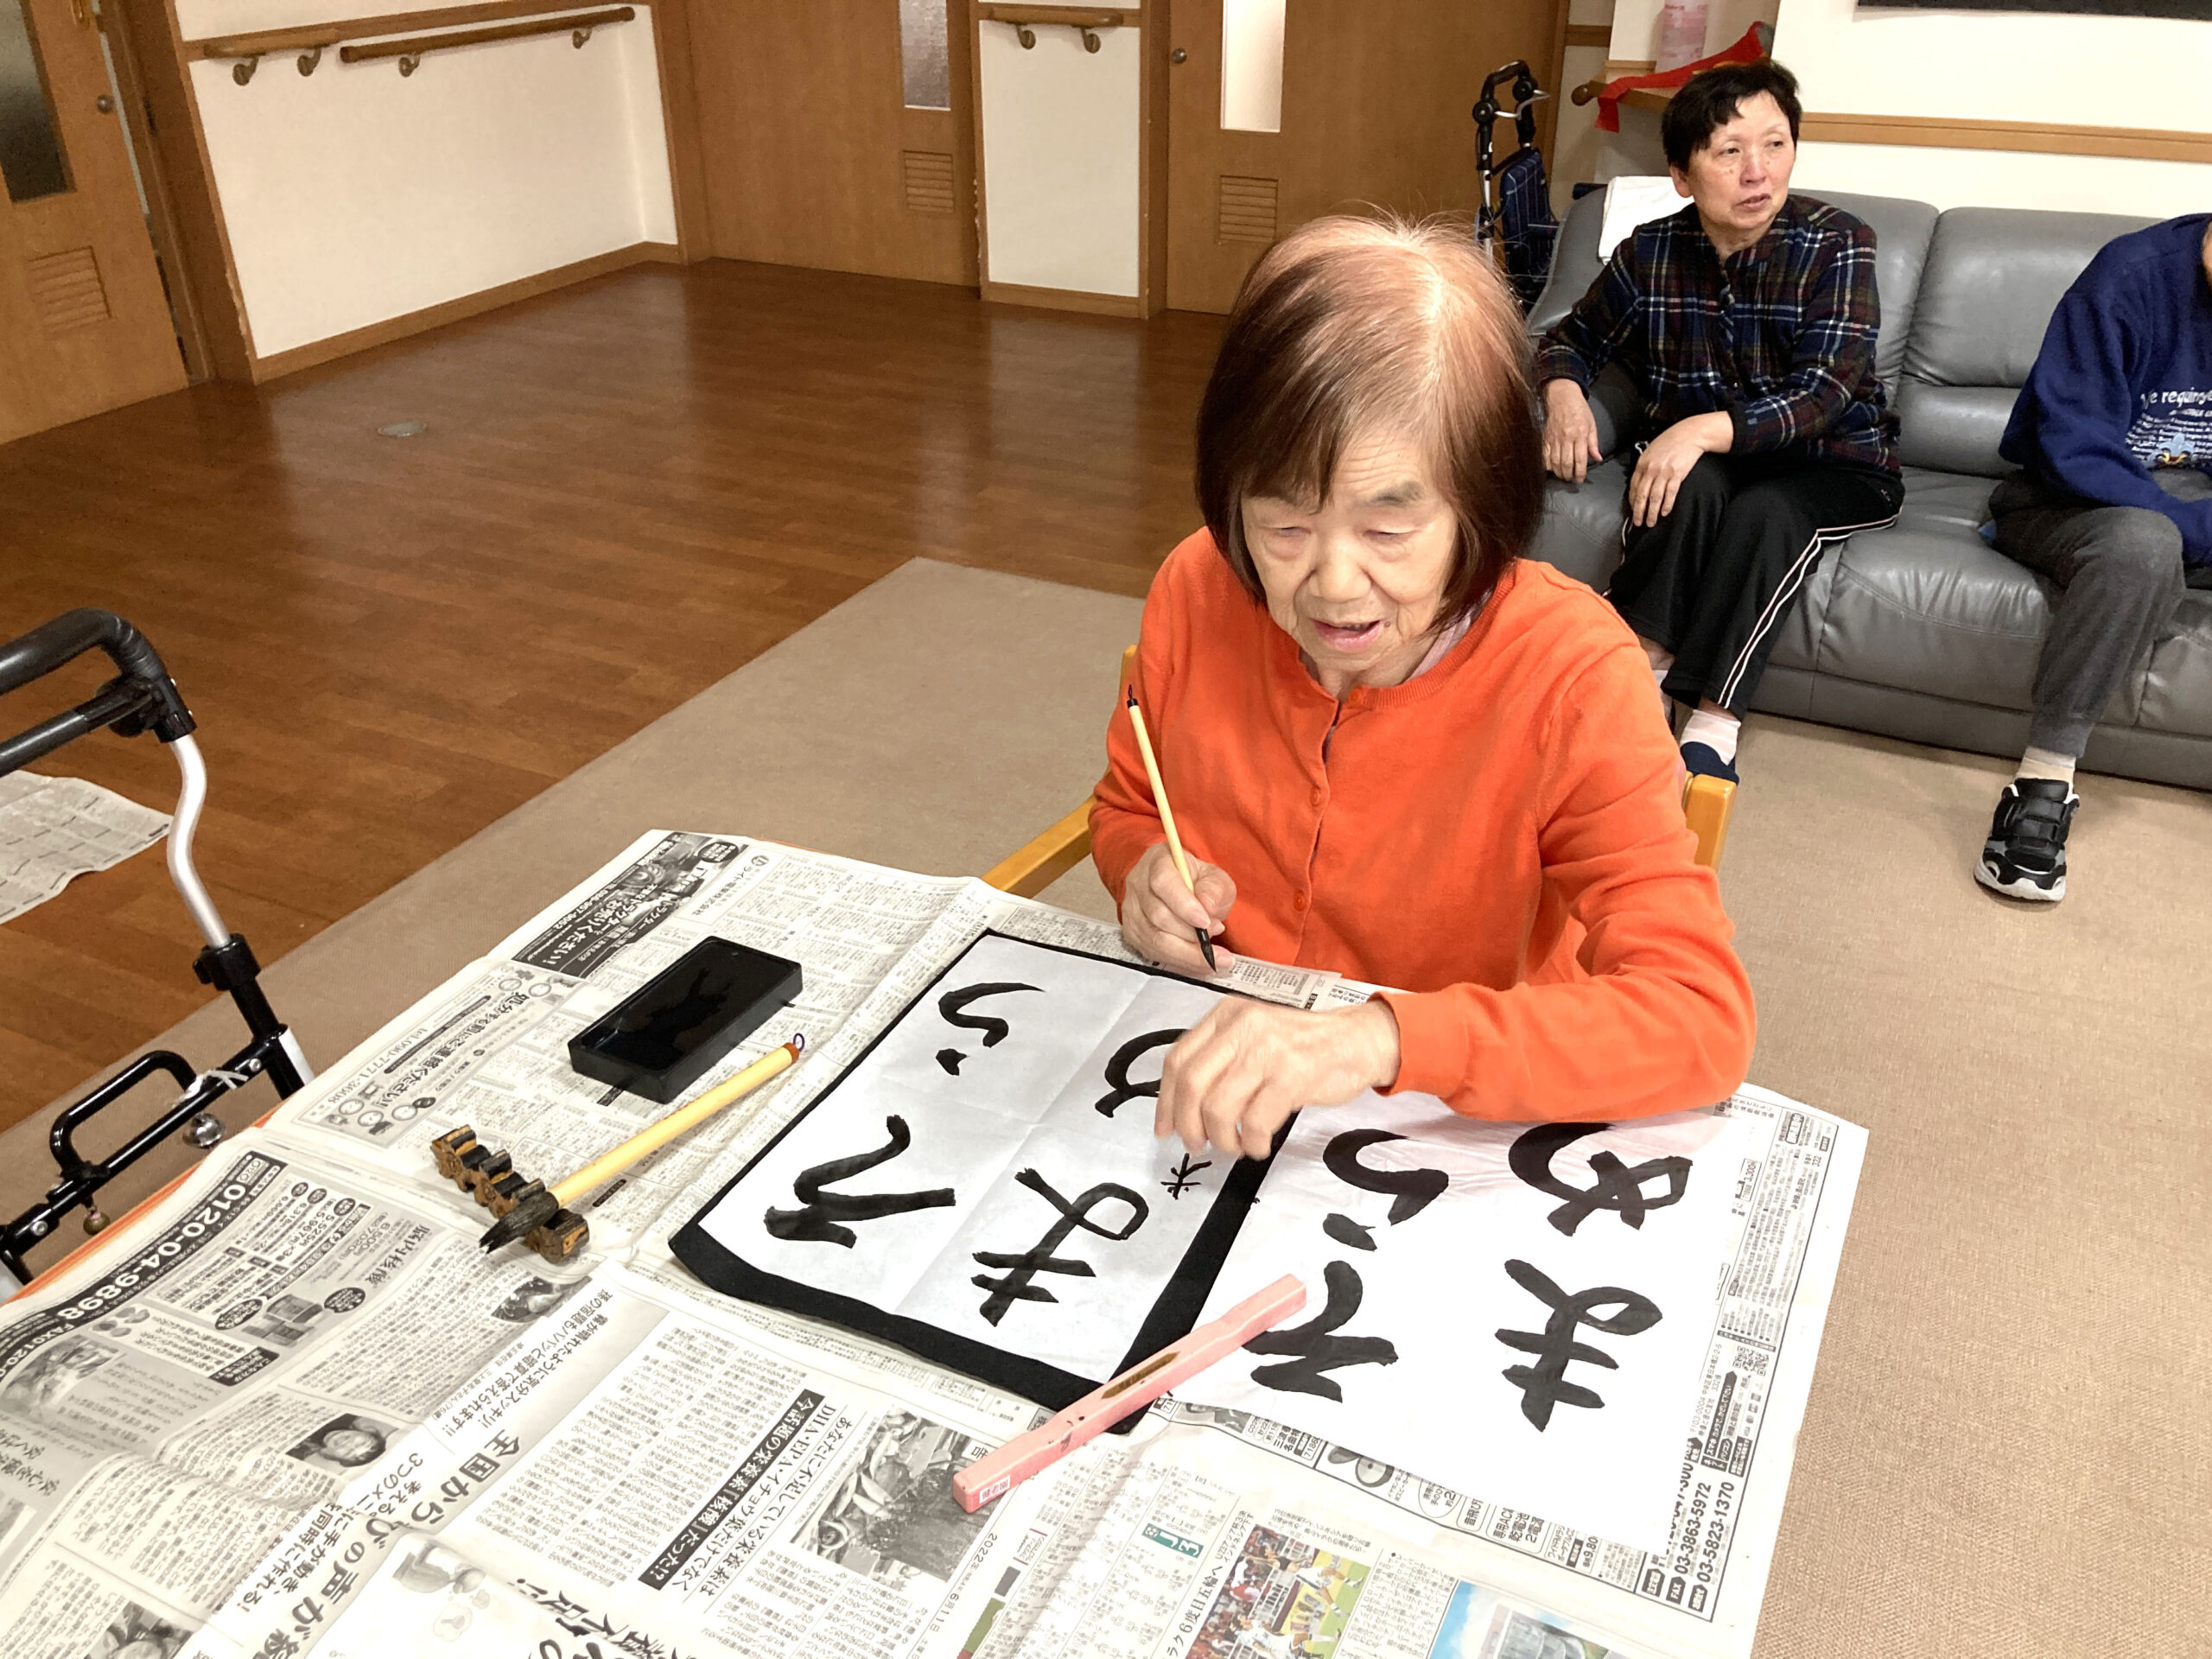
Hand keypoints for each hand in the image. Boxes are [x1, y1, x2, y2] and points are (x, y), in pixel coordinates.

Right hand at [1121, 841, 1235, 976]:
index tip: (1205, 922)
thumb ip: (1214, 889)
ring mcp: (1132, 911)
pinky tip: (1200, 963)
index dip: (1183, 905)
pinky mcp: (1132, 934)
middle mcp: (1137, 885)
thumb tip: (1207, 907)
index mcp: (1157, 861)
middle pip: (1157, 916)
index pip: (1163, 882)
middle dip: (1190, 934)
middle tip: (1217, 937)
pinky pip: (1154, 953)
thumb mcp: (1214, 877)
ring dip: (1187, 952)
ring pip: (1154, 939)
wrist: (1179, 890)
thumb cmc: (1196, 882)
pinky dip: (1180, 962)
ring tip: (1214, 956)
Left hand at [1154, 998, 1400, 1159]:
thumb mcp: (1254, 1036)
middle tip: (1197, 1146)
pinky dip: (1251, 1143)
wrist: (1359, 1041)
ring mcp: (1267, 1050)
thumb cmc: (1303, 1046)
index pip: (1178, 1059)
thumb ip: (1220, 1060)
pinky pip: (1254, 1122)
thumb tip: (1181, 1109)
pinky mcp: (1291, 1075)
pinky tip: (1258, 1145)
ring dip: (1223, 1139)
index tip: (1165, 1130)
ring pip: (1219, 1107)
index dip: (1166, 1101)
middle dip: (1188, 1125)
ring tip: (1235, 1146)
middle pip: (1192, 1084)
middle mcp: (1242, 1027)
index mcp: (1226, 1016)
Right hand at [1542, 379, 1603, 483]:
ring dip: (1558, 472)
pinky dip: (1547, 465)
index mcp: (1580, 434)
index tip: (1580, 479)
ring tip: (1563, 475)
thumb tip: (1597, 458)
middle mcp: (1566, 438)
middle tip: (1571, 479)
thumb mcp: (1592, 425)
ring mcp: (1554, 438)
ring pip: (1554, 462)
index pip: (1580, 459)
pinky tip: (1552, 468)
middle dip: (1569, 475)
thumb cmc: (1579, 410)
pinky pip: (1544, 456)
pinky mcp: (1545, 438)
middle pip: (1566, 463)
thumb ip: (1594, 443)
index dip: (1580, 472)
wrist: (1562, 397)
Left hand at [1628, 412, 1733, 527]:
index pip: (1633, 487)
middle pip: (1641, 495)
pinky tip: (1665, 512)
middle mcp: (1651, 469)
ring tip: (1651, 522)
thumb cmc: (1671, 440)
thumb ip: (1645, 465)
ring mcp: (1663, 472)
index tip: (1632, 511)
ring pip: (1654, 498)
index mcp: (1642, 463)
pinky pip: (1670, 494)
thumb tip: (1640, 480)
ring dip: (1652, 512)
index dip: (1632, 502)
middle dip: (1639, 512)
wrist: (1690, 434)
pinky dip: (1666, 505)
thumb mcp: (1651, 450)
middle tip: (1638, 523)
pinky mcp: (1677, 474)